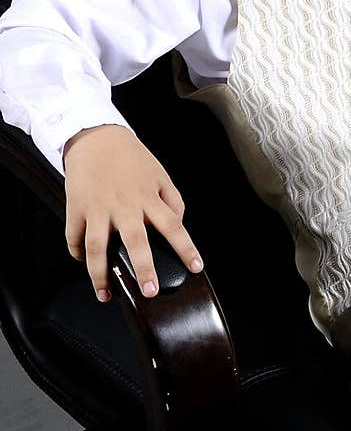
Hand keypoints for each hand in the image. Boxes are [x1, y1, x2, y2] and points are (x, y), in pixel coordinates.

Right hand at [63, 124, 203, 302]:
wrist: (96, 137)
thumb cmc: (130, 157)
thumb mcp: (159, 173)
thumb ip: (172, 199)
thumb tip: (179, 224)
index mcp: (148, 196)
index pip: (173, 226)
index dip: (186, 248)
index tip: (196, 267)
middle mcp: (125, 204)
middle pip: (136, 241)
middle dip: (144, 268)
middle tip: (150, 291)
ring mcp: (98, 208)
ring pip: (98, 247)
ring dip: (100, 274)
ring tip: (106, 294)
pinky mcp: (76, 208)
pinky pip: (75, 238)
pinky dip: (78, 254)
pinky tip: (85, 264)